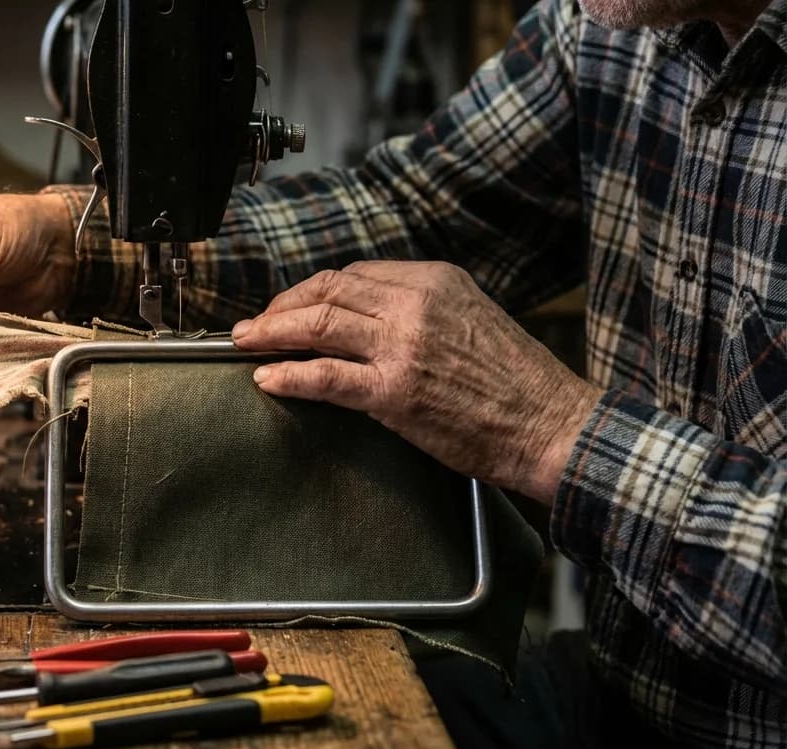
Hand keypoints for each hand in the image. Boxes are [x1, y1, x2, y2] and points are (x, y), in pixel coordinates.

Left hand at [231, 261, 600, 503]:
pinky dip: (289, 375)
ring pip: (318, 325)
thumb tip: (366, 317)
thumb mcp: (470, 319)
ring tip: (247, 344)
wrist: (552, 424)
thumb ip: (421, 310)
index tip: (290, 307)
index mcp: (435, 280)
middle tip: (254, 325)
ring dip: (272, 333)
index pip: (354, 274)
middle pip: (327, 291)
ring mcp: (403, 345)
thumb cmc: (516, 382)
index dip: (312, 291)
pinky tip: (268, 379)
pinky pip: (325, 375)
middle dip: (282, 307)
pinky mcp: (395, 390)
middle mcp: (416, 303)